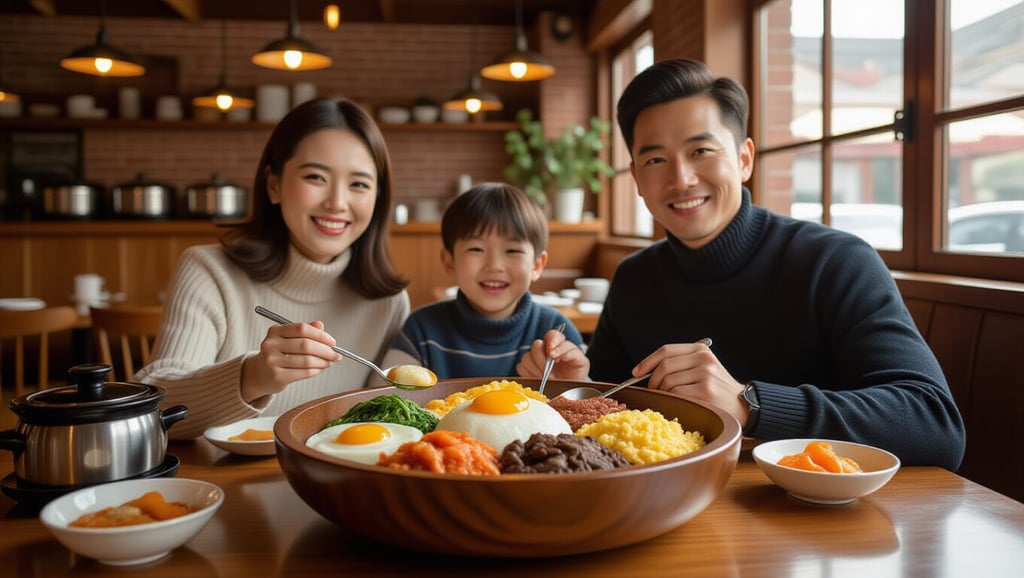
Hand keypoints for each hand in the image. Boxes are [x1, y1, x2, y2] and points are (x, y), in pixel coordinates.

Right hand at [241, 320, 342, 402]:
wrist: (260, 374)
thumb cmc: (279, 354)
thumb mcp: (288, 339)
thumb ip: (305, 331)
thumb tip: (321, 325)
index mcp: (275, 331)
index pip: (302, 329)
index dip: (320, 335)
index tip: (332, 342)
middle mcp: (271, 345)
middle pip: (306, 345)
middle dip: (325, 350)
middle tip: (336, 355)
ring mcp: (272, 361)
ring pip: (307, 360)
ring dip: (323, 362)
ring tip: (329, 362)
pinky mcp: (277, 377)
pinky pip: (304, 372)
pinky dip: (317, 370)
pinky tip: (320, 369)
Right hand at [516, 328, 589, 381]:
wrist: (570, 390)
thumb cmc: (576, 374)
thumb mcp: (581, 363)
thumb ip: (572, 354)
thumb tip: (560, 354)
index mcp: (559, 343)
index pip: (552, 335)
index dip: (551, 342)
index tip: (553, 355)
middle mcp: (545, 348)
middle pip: (536, 345)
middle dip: (542, 360)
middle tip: (551, 374)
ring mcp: (534, 358)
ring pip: (526, 357)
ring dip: (537, 370)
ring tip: (548, 380)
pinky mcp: (526, 368)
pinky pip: (521, 367)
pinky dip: (530, 374)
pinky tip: (539, 380)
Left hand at [635, 341, 750, 427]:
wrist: (743, 405)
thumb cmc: (718, 388)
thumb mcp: (703, 367)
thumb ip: (680, 363)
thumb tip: (646, 371)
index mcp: (701, 350)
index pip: (666, 351)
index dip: (647, 361)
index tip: (637, 372)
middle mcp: (703, 360)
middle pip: (664, 367)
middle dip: (652, 381)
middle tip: (653, 390)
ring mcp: (705, 376)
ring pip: (668, 382)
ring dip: (663, 393)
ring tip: (670, 398)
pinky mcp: (705, 392)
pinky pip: (676, 395)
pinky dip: (672, 400)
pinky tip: (679, 403)